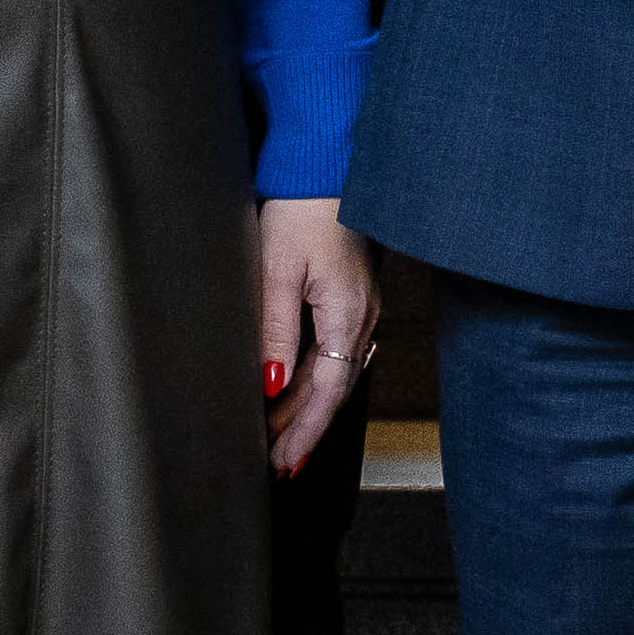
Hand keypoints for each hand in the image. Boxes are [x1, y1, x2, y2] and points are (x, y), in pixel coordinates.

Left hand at [259, 200, 379, 477]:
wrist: (325, 168)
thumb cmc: (302, 210)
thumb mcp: (277, 271)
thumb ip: (275, 332)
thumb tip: (271, 386)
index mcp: (348, 314)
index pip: (328, 392)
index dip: (306, 432)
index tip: (284, 462)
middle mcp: (362, 318)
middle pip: (333, 390)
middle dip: (305, 431)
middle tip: (277, 466)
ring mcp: (359, 310)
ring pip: (332, 375)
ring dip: (306, 410)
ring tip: (279, 442)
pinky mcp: (350, 300)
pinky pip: (332, 354)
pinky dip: (311, 382)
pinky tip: (291, 395)